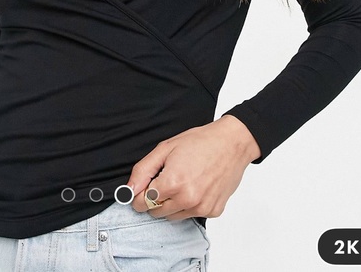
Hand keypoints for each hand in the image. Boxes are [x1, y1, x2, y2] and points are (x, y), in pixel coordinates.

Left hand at [126, 115, 260, 219]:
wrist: (231, 143)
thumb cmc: (199, 142)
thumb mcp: (165, 148)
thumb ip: (143, 171)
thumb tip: (129, 190)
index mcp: (172, 183)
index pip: (142, 204)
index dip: (140, 194)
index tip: (144, 186)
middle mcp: (187, 200)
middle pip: (155, 212)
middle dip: (155, 198)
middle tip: (165, 179)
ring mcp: (201, 208)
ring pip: (172, 217)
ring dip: (171, 203)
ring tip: (181, 181)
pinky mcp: (213, 211)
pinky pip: (190, 215)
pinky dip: (188, 205)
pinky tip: (195, 186)